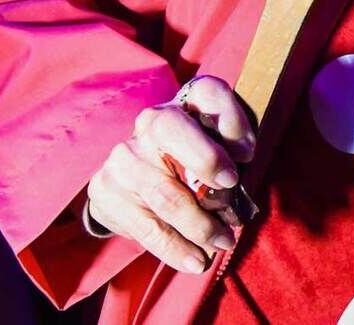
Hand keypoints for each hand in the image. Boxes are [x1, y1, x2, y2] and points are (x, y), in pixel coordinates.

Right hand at [85, 76, 255, 273]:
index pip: (206, 93)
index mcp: (185, 102)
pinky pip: (144, 226)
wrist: (141, 173)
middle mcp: (149, 122)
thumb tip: (243, 154)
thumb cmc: (197, 155)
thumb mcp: (222, 142)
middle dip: (208, 171)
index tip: (247, 155)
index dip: (231, 119)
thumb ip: (235, 141)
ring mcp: (123, 156)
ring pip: (163, 193)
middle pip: (173, 135)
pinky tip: (196, 260)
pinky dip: (174, 248)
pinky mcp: (105, 190)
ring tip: (223, 243)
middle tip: (235, 212)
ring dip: (198, 226)